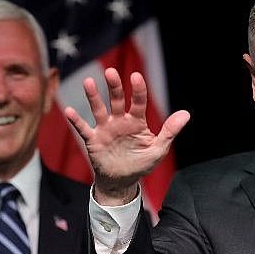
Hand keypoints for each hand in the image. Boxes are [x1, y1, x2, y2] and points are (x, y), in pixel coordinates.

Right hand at [64, 68, 189, 204]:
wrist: (122, 181)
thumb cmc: (141, 163)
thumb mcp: (158, 149)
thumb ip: (169, 131)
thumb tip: (186, 114)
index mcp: (136, 122)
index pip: (138, 102)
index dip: (138, 90)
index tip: (136, 77)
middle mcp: (119, 121)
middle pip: (116, 100)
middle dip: (114, 86)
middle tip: (111, 72)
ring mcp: (105, 129)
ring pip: (98, 109)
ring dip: (93, 97)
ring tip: (88, 82)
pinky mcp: (93, 140)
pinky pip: (83, 129)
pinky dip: (76, 121)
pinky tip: (69, 111)